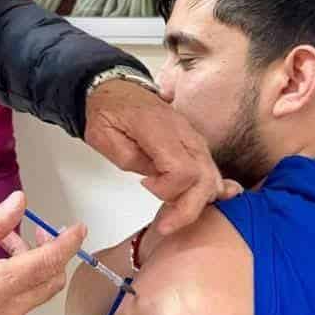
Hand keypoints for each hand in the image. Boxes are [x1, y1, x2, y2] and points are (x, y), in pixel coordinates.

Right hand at [0, 190, 84, 314]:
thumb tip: (18, 203)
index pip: (45, 264)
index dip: (67, 243)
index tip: (77, 228)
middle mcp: (2, 314)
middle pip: (51, 281)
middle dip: (48, 252)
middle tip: (27, 232)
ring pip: (38, 293)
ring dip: (31, 267)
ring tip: (0, 246)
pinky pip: (23, 305)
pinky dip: (19, 283)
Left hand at [84, 80, 238, 233]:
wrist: (117, 90)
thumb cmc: (108, 113)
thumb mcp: (103, 136)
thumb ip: (129, 159)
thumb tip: (153, 178)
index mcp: (159, 129)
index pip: (182, 169)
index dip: (168, 189)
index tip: (145, 186)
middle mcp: (184, 133)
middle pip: (204, 177)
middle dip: (188, 208)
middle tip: (166, 224)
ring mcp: (193, 138)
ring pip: (212, 176)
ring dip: (197, 202)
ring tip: (174, 215)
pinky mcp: (195, 144)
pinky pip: (210, 170)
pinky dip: (206, 190)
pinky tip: (197, 203)